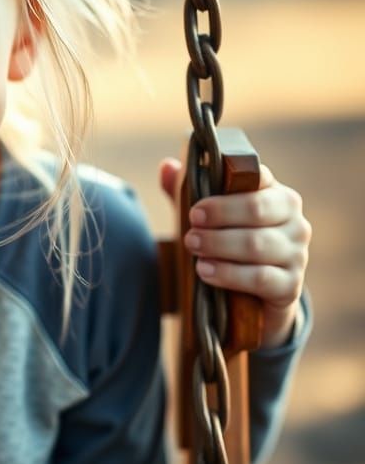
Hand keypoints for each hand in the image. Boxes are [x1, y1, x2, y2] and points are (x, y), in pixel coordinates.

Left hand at [159, 158, 310, 347]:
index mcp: (276, 195)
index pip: (258, 176)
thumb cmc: (228, 243)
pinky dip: (229, 274)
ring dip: (219, 244)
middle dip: (220, 215)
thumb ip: (187, 191)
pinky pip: (260, 278)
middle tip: (191, 224)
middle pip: (257, 208)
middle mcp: (294, 221)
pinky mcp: (291, 286)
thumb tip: (167, 166)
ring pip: (257, 244)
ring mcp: (296, 254)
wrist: (254, 297)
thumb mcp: (208, 218)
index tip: (197, 205)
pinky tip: (205, 271)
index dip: (228, 182)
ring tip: (193, 246)